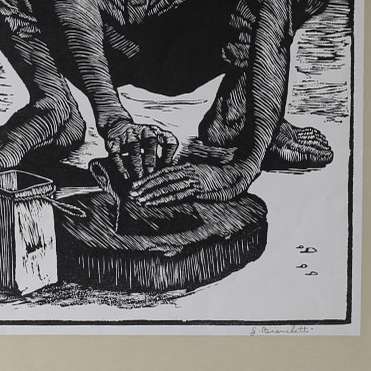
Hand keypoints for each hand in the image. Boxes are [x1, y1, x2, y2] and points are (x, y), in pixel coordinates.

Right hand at [102, 120, 178, 180]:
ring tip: (138, 178)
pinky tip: (125, 176)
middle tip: (151, 174)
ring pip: (133, 146)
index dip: (169, 153)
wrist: (118, 126)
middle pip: (151, 140)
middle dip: (151, 159)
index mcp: (156, 132)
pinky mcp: (114, 141)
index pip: (168, 139)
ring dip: (136, 163)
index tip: (167, 167)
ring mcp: (128, 134)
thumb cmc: (141, 141)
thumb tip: (170, 174)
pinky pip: (116, 153)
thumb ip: (162, 156)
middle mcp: (144, 130)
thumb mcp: (153, 144)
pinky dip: (120, 166)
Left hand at [130, 161, 253, 206]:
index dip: (149, 178)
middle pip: (161, 179)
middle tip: (131, 193)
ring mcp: (192, 180)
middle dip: (145, 186)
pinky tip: (154, 203)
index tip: (137, 184)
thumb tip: (178, 184)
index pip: (163, 172)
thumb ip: (189, 178)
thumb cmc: (220, 177)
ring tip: (138, 200)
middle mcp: (187, 171)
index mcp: (187, 167)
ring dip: (151, 194)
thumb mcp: (202, 174)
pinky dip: (163, 199)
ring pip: (167, 187)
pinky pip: (177, 194)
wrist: (238, 174)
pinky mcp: (198, 189)